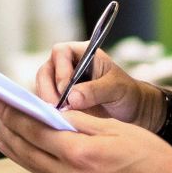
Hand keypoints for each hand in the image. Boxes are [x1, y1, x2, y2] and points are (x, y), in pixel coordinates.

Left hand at [0, 97, 171, 172]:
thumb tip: (53, 114)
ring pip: (38, 169)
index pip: (35, 132)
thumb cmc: (150, 155)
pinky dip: (42, 166)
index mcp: (80, 155)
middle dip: (9, 133)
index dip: (13, 116)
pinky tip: (37, 155)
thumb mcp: (114, 127)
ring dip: (20, 152)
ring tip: (5, 138)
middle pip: (29, 154)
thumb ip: (79, 122)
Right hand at [35, 42, 160, 127]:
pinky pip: (46, 102)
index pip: (61, 52)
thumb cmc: (126, 92)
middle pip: (46, 71)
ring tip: (60, 116)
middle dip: (48, 90)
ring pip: (42, 88)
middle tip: (57, 108)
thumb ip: (95, 90)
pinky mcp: (58, 99)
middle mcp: (67, 65)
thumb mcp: (116, 89)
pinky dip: (49, 111)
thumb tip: (71, 98)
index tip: (66, 90)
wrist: (130, 110)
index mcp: (82, 53)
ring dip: (47, 102)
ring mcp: (60, 82)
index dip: (60, 69)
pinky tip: (59, 120)